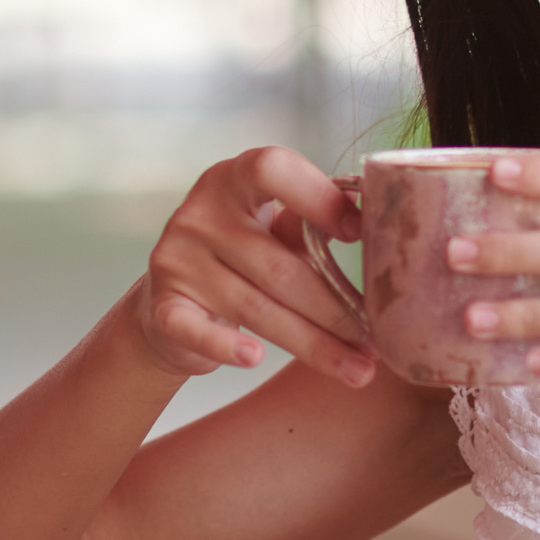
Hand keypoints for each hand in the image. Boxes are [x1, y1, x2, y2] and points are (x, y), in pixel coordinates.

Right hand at [132, 147, 374, 387]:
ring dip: (313, 344)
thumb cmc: (241, 259)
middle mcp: (200, 214)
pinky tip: (256, 360)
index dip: (318, 197)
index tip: (359, 233)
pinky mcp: (163, 308)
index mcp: (233, 180)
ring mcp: (177, 261)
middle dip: (336, 311)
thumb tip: (374, 221)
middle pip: (278, 265)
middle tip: (376, 341)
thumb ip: (310, 223)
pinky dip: (227, 347)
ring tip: (357, 370)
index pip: (272, 170)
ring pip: (256, 308)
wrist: (170, 304)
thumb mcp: (271, 229)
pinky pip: (199, 332)